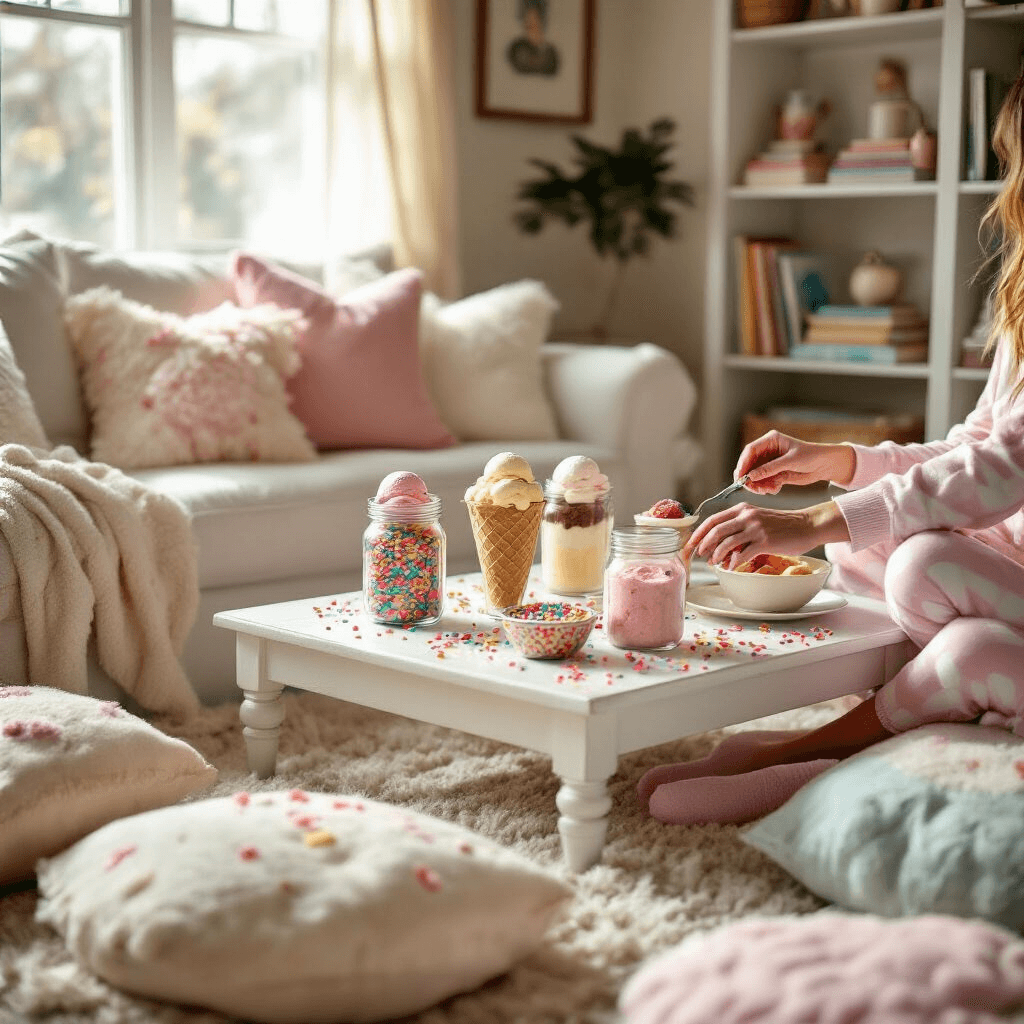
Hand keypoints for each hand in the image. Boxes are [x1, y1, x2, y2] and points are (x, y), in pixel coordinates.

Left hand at [682, 501, 849, 568]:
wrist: (807, 525)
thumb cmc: (782, 526)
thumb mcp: (757, 519)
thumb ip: (740, 528)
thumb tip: (720, 547)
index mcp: (742, 509)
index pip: (713, 519)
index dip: (699, 532)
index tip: (691, 543)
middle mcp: (747, 515)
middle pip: (715, 530)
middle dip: (703, 545)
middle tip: (698, 555)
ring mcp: (755, 527)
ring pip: (726, 543)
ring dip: (716, 555)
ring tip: (713, 563)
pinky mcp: (765, 541)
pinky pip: (742, 554)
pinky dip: (733, 563)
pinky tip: (731, 568)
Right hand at [736, 432, 855, 494]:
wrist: (826, 465)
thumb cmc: (811, 456)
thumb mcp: (790, 461)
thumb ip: (770, 469)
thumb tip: (750, 476)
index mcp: (771, 441)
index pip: (750, 450)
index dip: (743, 463)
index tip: (740, 476)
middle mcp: (768, 451)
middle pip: (749, 464)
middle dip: (749, 477)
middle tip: (751, 488)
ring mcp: (771, 463)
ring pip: (755, 475)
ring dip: (758, 485)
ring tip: (767, 490)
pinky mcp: (775, 473)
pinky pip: (764, 482)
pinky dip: (767, 487)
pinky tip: (775, 489)